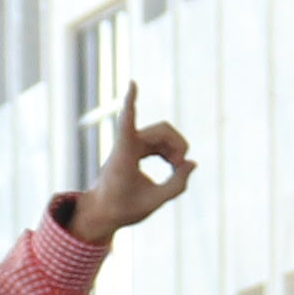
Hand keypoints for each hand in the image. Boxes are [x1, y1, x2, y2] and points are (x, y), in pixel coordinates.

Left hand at [70, 87, 196, 242]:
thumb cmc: (122, 208)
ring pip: (162, 134)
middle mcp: (126, 144)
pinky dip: (168, 151)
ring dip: (175, 149)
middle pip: (162, 131)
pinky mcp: (134, 148)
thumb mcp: (155, 202)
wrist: (102, 211)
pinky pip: (158, 141)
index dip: (131, 102)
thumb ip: (177, 184)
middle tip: (181, 169)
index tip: (132, 83)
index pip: (127, 122)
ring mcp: (130, 144)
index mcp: (124, 155)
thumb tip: (191, 164)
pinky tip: (174, 166)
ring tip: (178, 170)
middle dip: (178, 146)